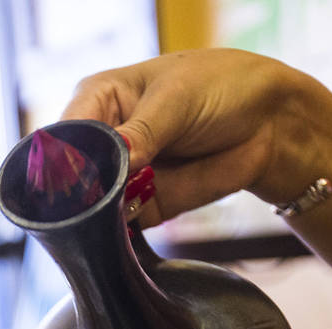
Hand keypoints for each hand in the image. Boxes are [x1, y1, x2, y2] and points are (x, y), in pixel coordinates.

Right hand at [61, 50, 317, 220]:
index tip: (74, 182)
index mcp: (100, 101)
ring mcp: (125, 177)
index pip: (66, 134)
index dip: (63, 160)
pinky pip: (125, 227)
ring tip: (110, 221)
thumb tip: (117, 161)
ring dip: (100, 220)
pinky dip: (123, 235)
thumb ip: (144, 132)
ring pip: (96, 207)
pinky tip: (123, 236)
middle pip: (74, 177)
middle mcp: (106, 141)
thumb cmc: (219, 89)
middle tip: (93, 207)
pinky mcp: (148, 206)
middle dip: (80, 196)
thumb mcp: (176, 100)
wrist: (268, 124)